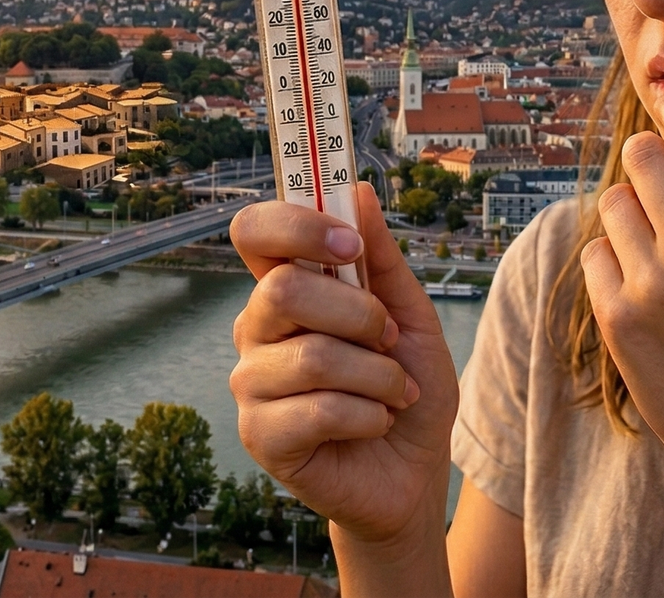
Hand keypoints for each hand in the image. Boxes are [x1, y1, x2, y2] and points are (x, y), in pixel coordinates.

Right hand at [229, 183, 459, 546]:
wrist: (411, 472)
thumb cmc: (406, 388)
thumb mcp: (412, 315)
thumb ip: (383, 260)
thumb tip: (359, 191)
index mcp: (285, 288)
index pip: (253, 232)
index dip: (295, 224)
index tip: (350, 245)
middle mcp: (256, 329)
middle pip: (283, 290)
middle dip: (359, 314)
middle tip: (391, 339)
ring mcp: (251, 384)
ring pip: (312, 355)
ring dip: (379, 376)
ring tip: (396, 394)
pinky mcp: (260, 436)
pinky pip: (318, 410)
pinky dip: (368, 415)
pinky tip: (374, 424)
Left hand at [580, 88, 663, 589]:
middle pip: (643, 158)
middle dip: (646, 162)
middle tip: (655, 180)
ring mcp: (654, 285)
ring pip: (614, 203)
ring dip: (630, 217)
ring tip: (656, 252)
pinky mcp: (616, 316)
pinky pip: (596, 251)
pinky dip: (612, 263)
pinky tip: (641, 291)